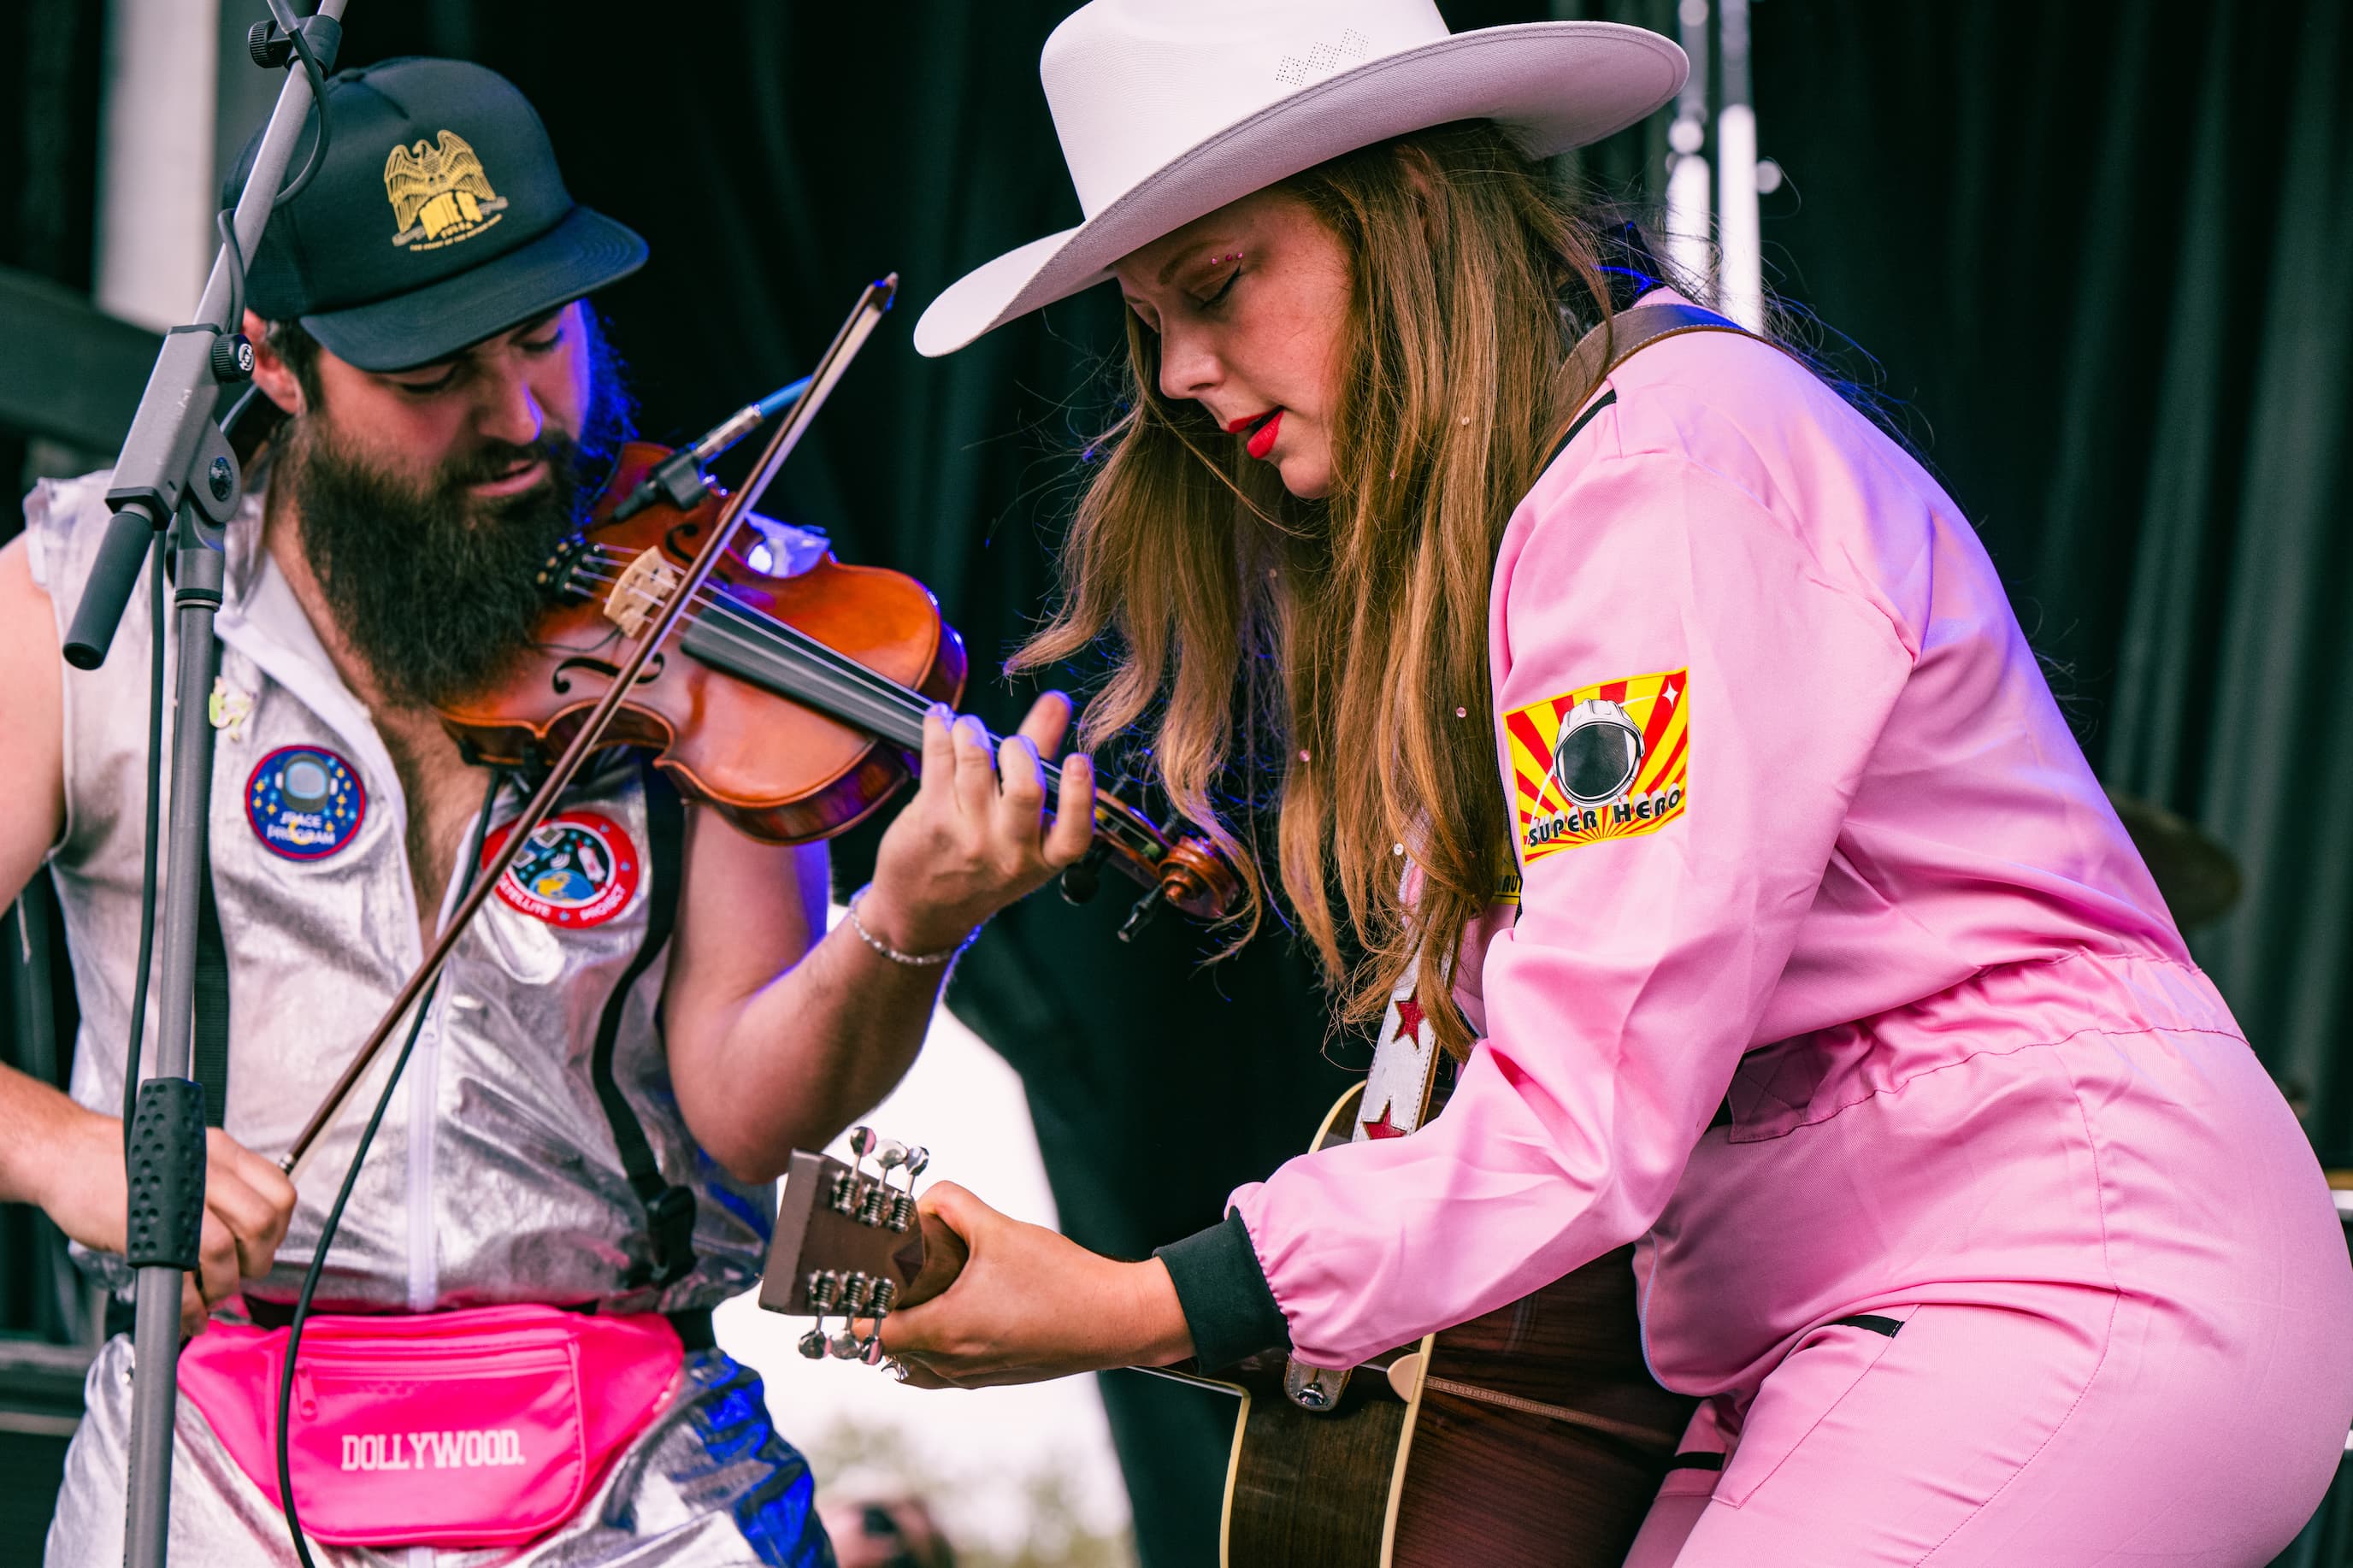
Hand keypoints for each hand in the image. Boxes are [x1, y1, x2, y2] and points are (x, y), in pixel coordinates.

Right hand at [37, 1101, 296, 1336]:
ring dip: (222, 1287)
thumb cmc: (122, 1160)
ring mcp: (173, 1200)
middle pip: (259, 1224)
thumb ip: (225, 1187)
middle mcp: (205, 1171)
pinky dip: (190, 1307)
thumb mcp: (188, 1157)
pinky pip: (180, 1278)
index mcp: (223, 1154)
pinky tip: (189, 1315)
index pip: (280, 1194)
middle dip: (257, 1262)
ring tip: (209, 1295)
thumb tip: (254, 1233)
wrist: (66, 1154)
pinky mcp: (141, 1230)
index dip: (279, 1231)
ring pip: (223, 1252)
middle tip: (241, 1275)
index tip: (264, 1248)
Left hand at [863, 692, 1094, 952]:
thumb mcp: (1024, 833)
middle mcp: (1008, 852)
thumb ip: (1043, 761)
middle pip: (1026, 789)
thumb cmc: (979, 867)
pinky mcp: (930, 820)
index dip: (1081, 795)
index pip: (1074, 834)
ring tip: (968, 729)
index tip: (1079, 761)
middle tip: (1012, 745)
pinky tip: (940, 721)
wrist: (923, 912)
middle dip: (1020, 749)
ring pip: (977, 762)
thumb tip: (1059, 701)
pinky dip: (940, 728)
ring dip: (973, 731)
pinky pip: (939, 759)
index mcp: (1042, 859)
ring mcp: (967, 837)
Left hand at [878, 1181, 1191, 1388]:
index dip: (860, 1305)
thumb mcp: (1001, 1228)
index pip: (873, 1332)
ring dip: (905, 1338)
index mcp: (945, 1330)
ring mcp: (974, 1376)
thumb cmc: (1062, 1280)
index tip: (861, 1280)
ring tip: (914, 1300)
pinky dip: (932, 1352)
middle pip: (888, 1351)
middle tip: (886, 1282)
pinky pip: (942, 1374)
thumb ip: (955, 1205)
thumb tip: (927, 1201)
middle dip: (881, 1318)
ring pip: (913, 1367)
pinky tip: (950, 1317)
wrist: (1116, 1320)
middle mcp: (953, 1363)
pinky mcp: (995, 1377)